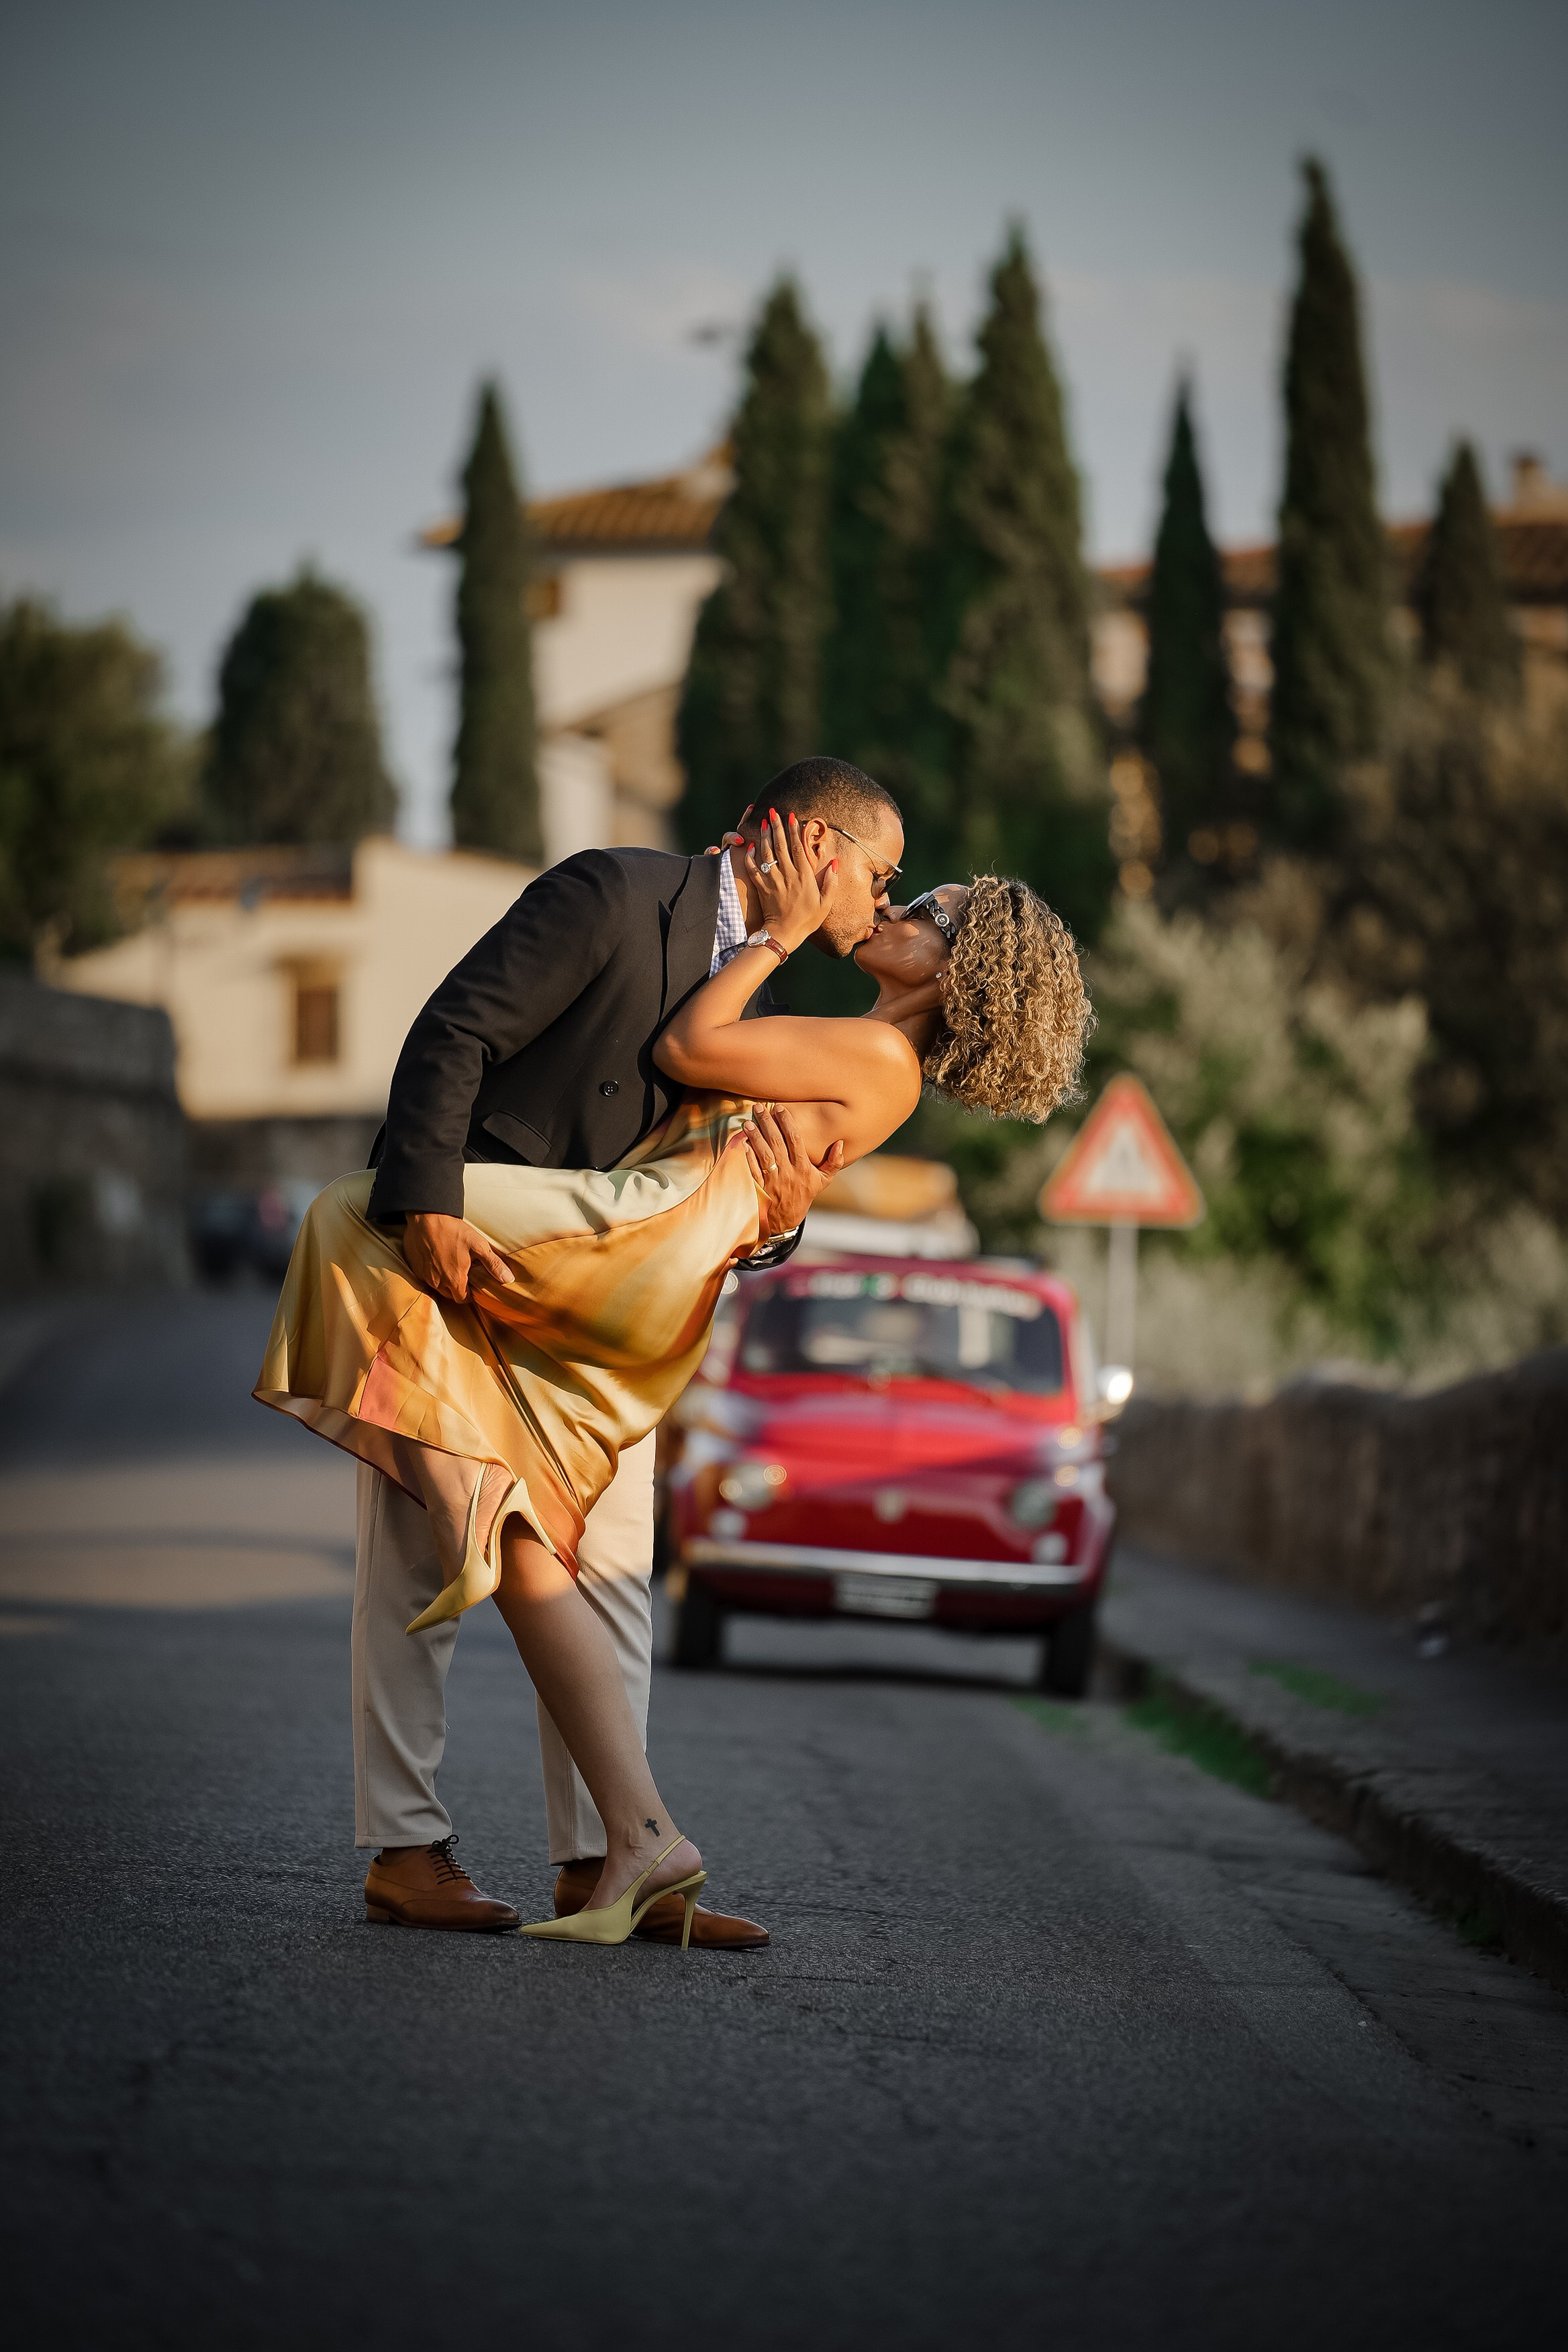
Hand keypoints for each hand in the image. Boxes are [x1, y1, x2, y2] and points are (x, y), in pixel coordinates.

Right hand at [403, 1212, 514, 1303]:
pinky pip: (425, 1277)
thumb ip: (493, 1265)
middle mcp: (438, 1282)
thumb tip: (509, 1280)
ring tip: (451, 1265)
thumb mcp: (479, 1245)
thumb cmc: (454, 1231)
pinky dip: (432, 1272)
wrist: (426, 1217)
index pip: (464, 1299)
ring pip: (437, 1287)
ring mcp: (425, 1276)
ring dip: (444, 1281)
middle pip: (450, 1295)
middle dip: (458, 1288)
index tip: (473, 1283)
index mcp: (455, 1280)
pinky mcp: (415, 1268)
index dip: (470, 1294)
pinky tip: (437, 1259)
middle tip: (463, 1273)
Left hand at [741, 1106, 844, 1239]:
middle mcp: (789, 1173)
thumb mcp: (823, 1181)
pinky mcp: (760, 1188)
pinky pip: (753, 1170)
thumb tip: (840, 1143)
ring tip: (748, 1123)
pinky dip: (748, 1157)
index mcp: (804, 1169)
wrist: (785, 1221)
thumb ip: (834, 1162)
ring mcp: (773, 1181)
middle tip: (759, 1108)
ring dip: (755, 1137)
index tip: (779, 1108)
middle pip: (777, 1143)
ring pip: (764, 1154)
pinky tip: (743, 1143)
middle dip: (768, 1123)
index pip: (795, 1140)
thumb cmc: (803, 1196)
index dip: (787, 1122)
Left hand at [745, 807, 839, 951]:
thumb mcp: (825, 903)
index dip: (794, 831)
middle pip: (780, 846)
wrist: (784, 934)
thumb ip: (831, 882)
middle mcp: (787, 875)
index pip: (798, 848)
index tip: (792, 816)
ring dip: (764, 837)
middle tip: (773, 812)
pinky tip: (751, 847)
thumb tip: (835, 863)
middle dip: (776, 827)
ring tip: (763, 823)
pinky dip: (751, 857)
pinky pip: (754, 870)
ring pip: (767, 854)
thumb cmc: (807, 920)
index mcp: (804, 877)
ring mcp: (773, 881)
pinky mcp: (762, 888)